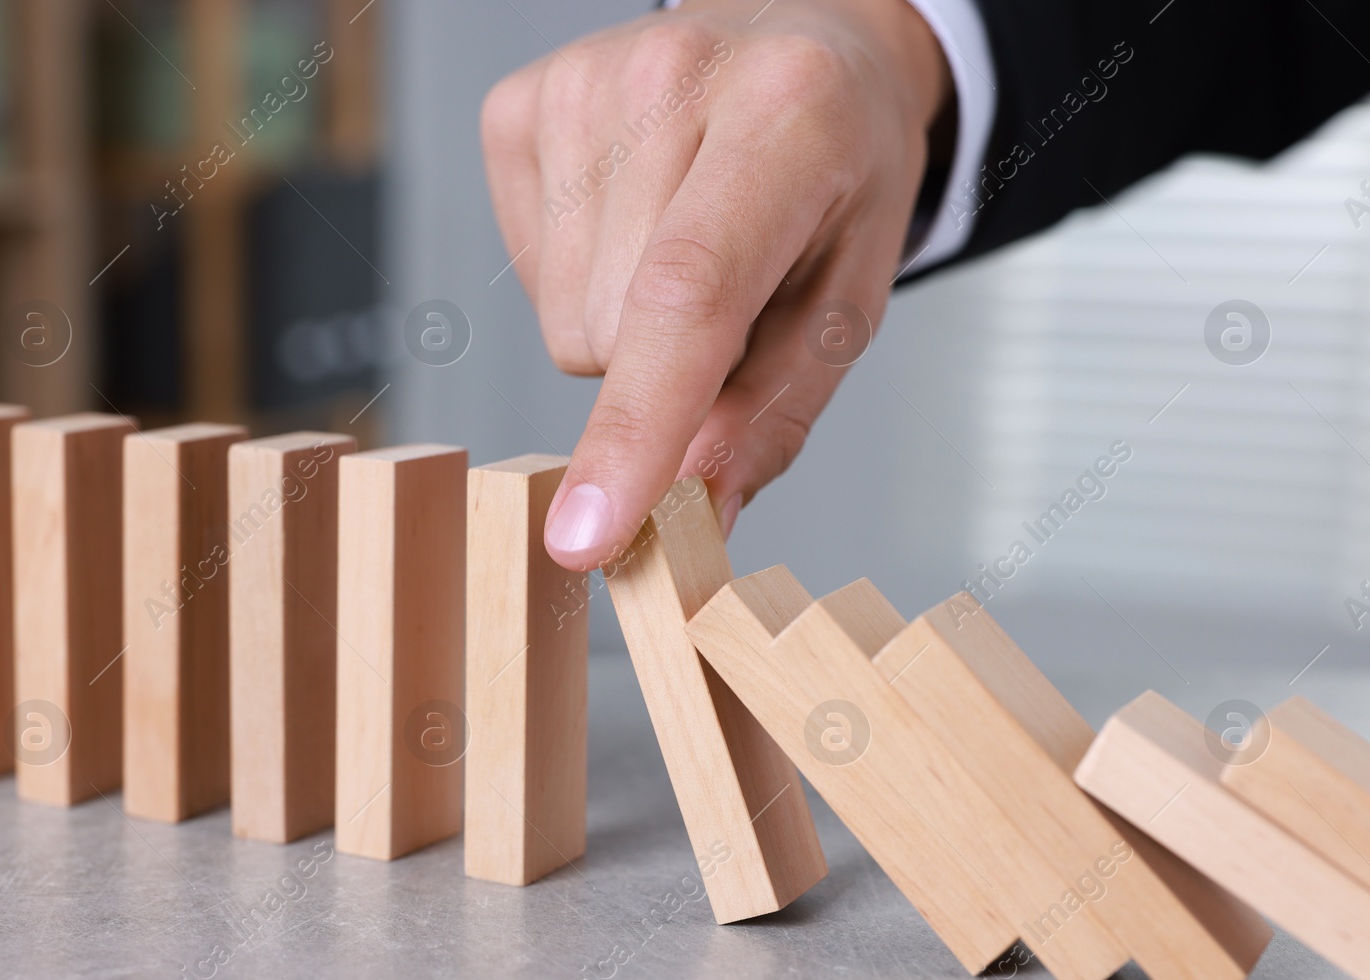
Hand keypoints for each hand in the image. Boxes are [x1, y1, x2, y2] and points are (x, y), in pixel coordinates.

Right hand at [481, 0, 951, 569]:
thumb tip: (694, 512)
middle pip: (614, 331)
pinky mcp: (520, 103)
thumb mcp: (849, 300)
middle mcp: (673, 75)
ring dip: (622, 325)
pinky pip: (528, 279)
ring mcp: (582, 80)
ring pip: (567, 320)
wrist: (803, 53)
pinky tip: (630, 219)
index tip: (588, 535)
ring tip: (682, 244)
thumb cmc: (838, 179)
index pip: (687, 295)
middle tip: (731, 294)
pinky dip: (578, 280)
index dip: (636, 426)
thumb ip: (775, 414)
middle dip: (666, 365)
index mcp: (788, 116)